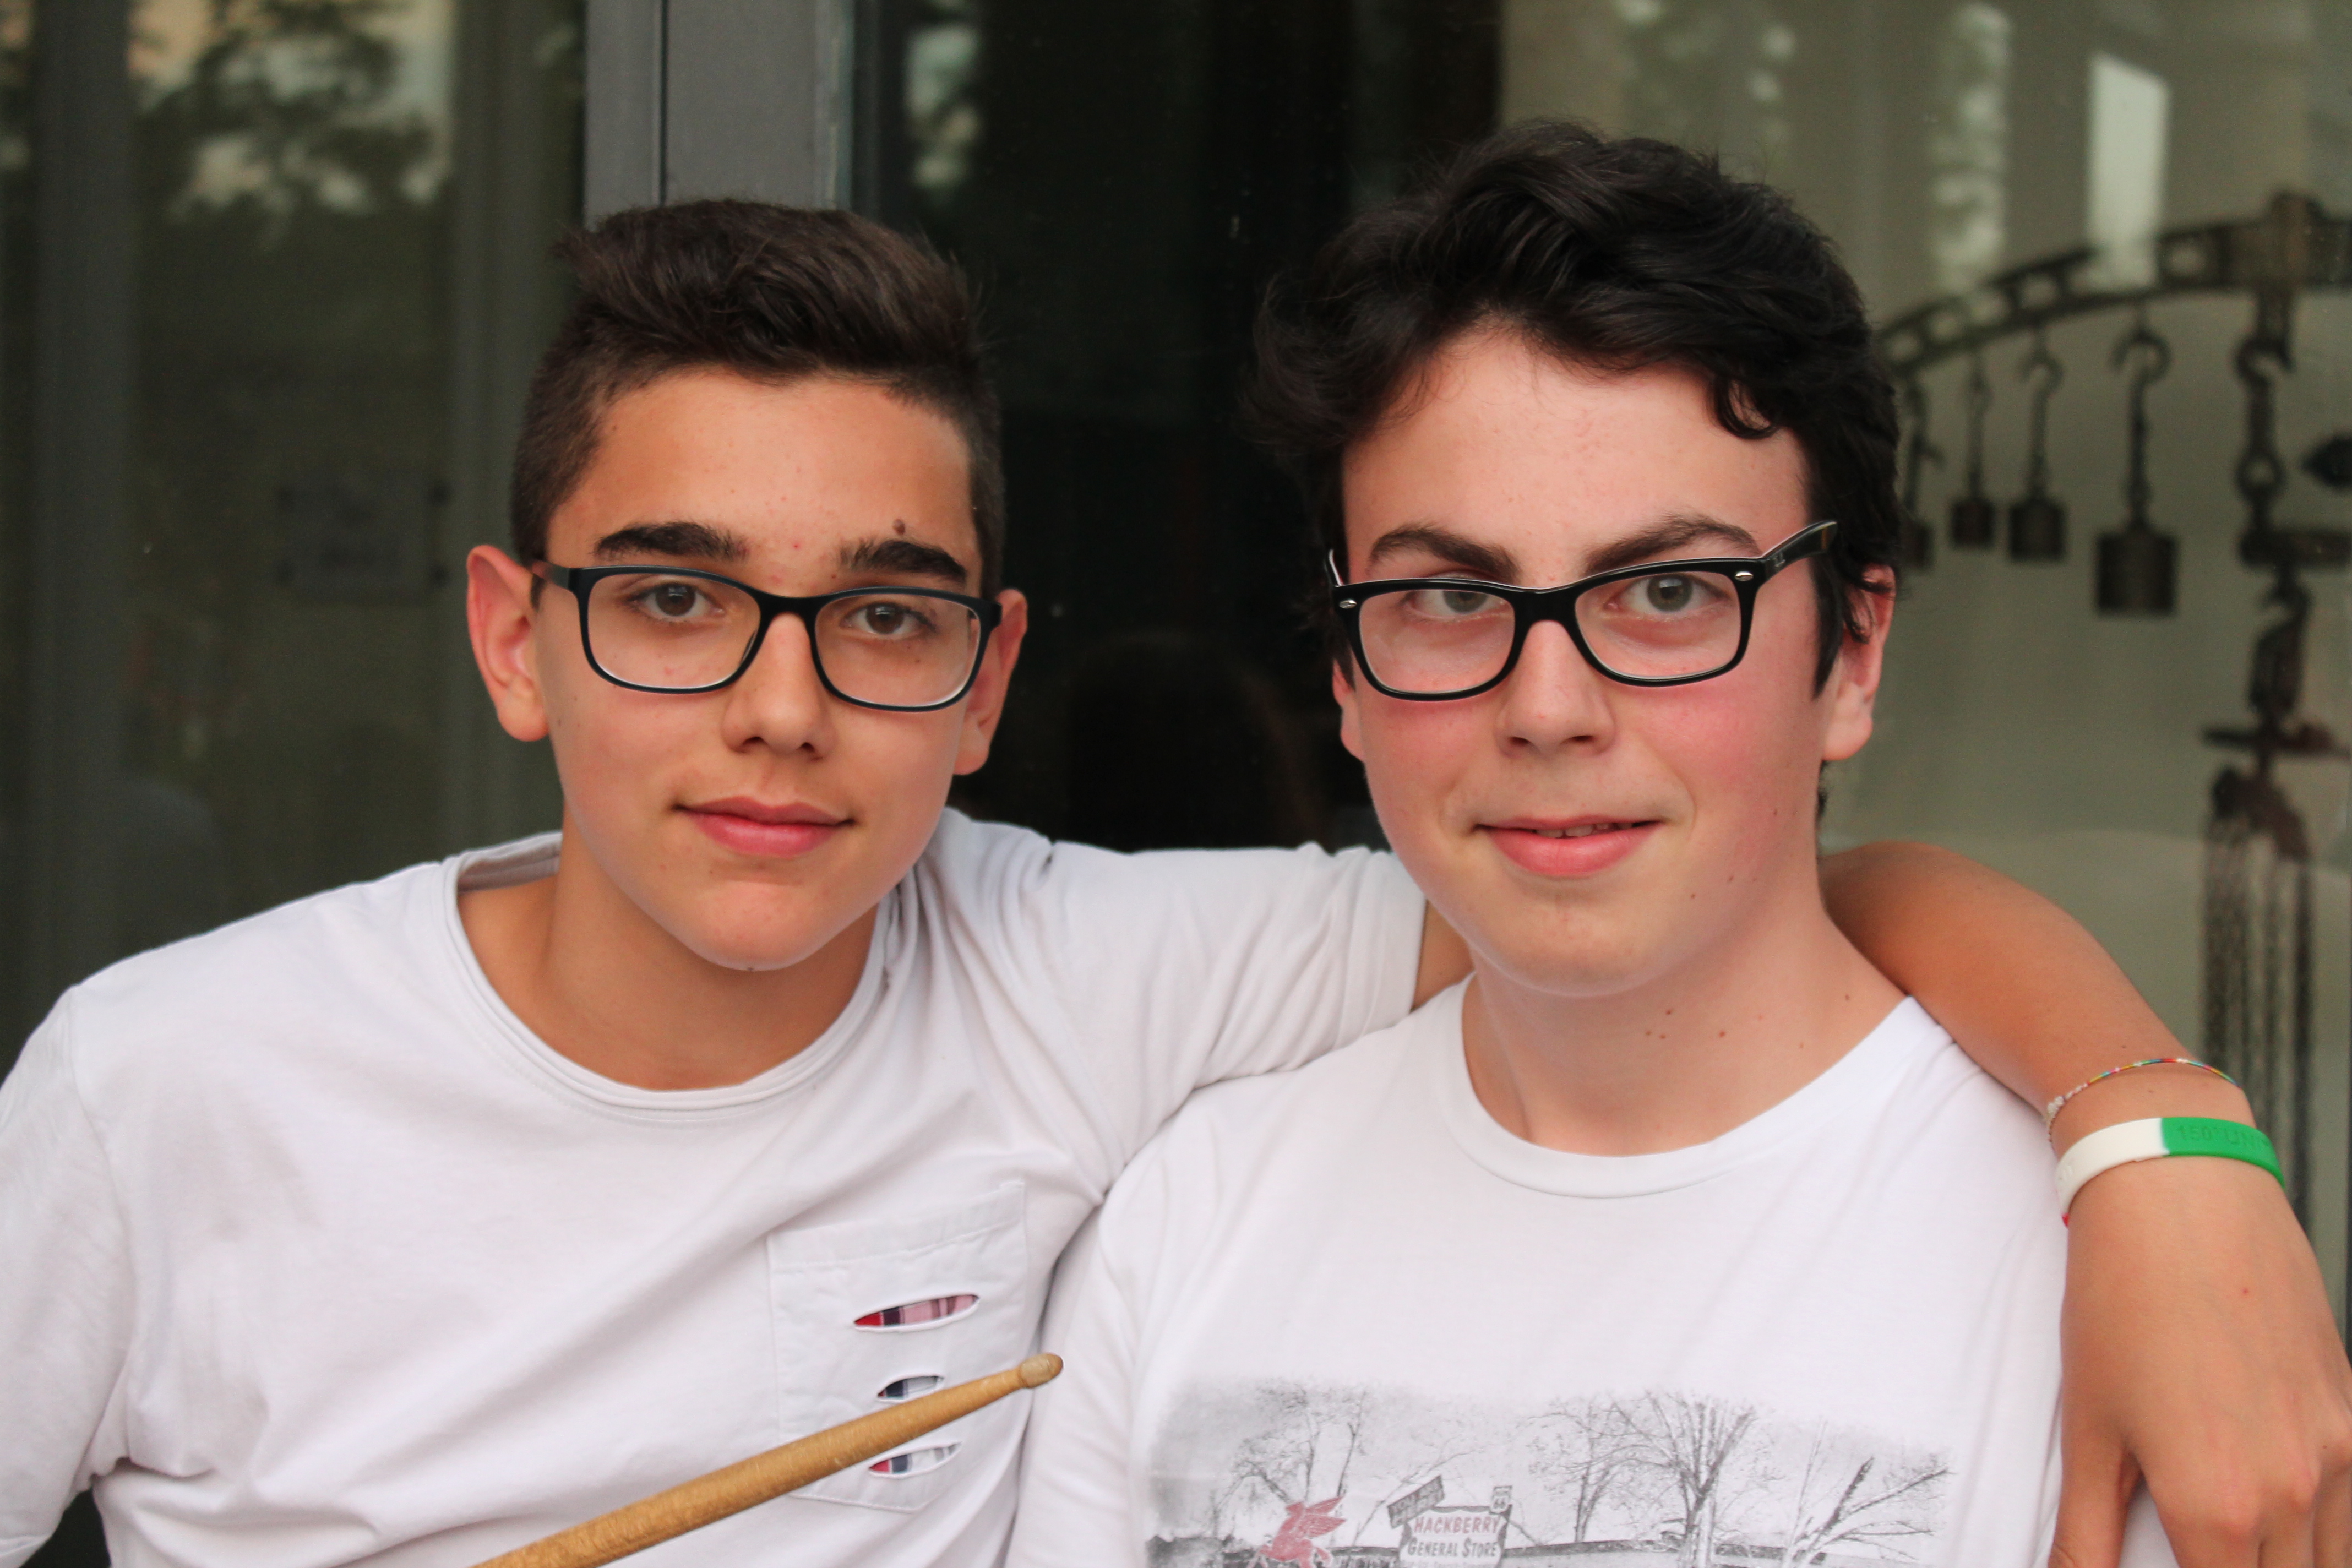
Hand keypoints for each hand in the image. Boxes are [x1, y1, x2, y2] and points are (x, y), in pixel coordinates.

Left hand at [2055, 1156, 2351, 1567]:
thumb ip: (2084, 1533)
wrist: (2180, 1197)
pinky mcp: (2351, 1415)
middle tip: (2194, 1548)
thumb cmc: (2123, 1302)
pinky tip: (2277, 1508)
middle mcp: (2293, 1492)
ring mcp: (2336, 1455)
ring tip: (2229, 1540)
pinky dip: (2321, 1526)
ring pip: (2329, 1558)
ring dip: (2282, 1561)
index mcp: (2217, 1509)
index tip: (2170, 1563)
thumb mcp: (2088, 1430)